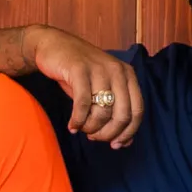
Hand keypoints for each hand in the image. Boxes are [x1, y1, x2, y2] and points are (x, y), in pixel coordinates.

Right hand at [27, 27, 143, 147]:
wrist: (53, 46)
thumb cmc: (79, 73)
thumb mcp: (101, 90)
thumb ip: (114, 112)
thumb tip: (125, 142)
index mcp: (128, 75)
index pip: (137, 111)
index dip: (128, 133)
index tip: (115, 145)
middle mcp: (117, 70)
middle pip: (122, 115)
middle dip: (108, 133)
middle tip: (93, 137)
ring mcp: (99, 69)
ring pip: (103, 112)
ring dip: (90, 127)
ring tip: (81, 128)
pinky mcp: (79, 70)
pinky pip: (82, 104)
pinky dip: (77, 120)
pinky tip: (72, 125)